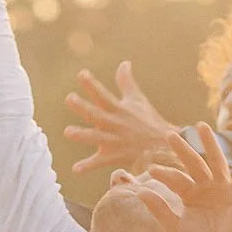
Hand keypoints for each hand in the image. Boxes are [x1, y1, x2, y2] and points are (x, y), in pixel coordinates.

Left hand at [64, 62, 179, 173]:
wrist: (163, 146)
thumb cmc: (149, 121)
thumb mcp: (137, 99)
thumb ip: (126, 82)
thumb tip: (124, 62)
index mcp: (119, 109)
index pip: (104, 95)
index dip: (92, 85)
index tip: (81, 74)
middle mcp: (115, 124)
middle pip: (97, 114)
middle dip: (83, 107)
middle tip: (69, 99)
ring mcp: (115, 140)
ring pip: (96, 137)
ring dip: (82, 135)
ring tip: (67, 132)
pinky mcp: (115, 156)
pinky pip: (100, 162)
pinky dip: (88, 165)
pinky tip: (75, 169)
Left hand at [137, 123, 231, 231]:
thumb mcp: (174, 227)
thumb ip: (158, 209)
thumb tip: (139, 192)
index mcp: (190, 195)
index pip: (176, 179)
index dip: (164, 174)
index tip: (151, 169)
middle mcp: (206, 189)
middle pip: (193, 164)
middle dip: (182, 150)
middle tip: (169, 134)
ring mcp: (222, 190)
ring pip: (216, 162)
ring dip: (210, 144)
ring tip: (202, 126)